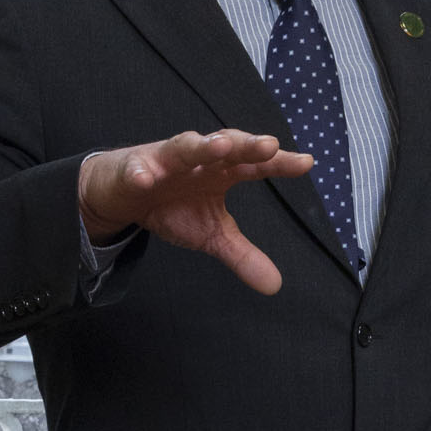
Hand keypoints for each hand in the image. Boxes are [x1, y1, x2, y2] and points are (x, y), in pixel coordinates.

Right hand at [77, 128, 314, 297]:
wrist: (124, 194)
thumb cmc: (173, 205)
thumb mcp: (211, 234)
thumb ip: (242, 255)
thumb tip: (275, 286)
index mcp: (222, 171)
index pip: (255, 164)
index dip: (279, 163)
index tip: (306, 163)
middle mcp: (199, 159)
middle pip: (226, 146)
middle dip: (246, 145)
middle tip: (269, 146)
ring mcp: (165, 159)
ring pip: (185, 147)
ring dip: (201, 146)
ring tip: (219, 147)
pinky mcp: (134, 167)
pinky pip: (137, 169)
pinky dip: (141, 173)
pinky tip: (146, 179)